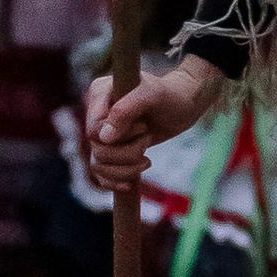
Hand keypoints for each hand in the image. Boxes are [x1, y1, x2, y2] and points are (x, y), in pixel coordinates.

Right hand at [83, 52, 224, 188]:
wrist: (183, 104)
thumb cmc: (170, 95)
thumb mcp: (152, 95)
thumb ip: (125, 111)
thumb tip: (104, 138)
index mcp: (99, 92)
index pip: (94, 129)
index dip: (119, 137)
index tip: (144, 127)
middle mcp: (96, 112)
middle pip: (98, 150)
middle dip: (126, 154)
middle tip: (148, 140)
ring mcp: (102, 132)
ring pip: (99, 165)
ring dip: (125, 169)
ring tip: (146, 161)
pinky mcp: (111, 148)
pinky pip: (101, 174)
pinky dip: (115, 182)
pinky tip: (130, 184)